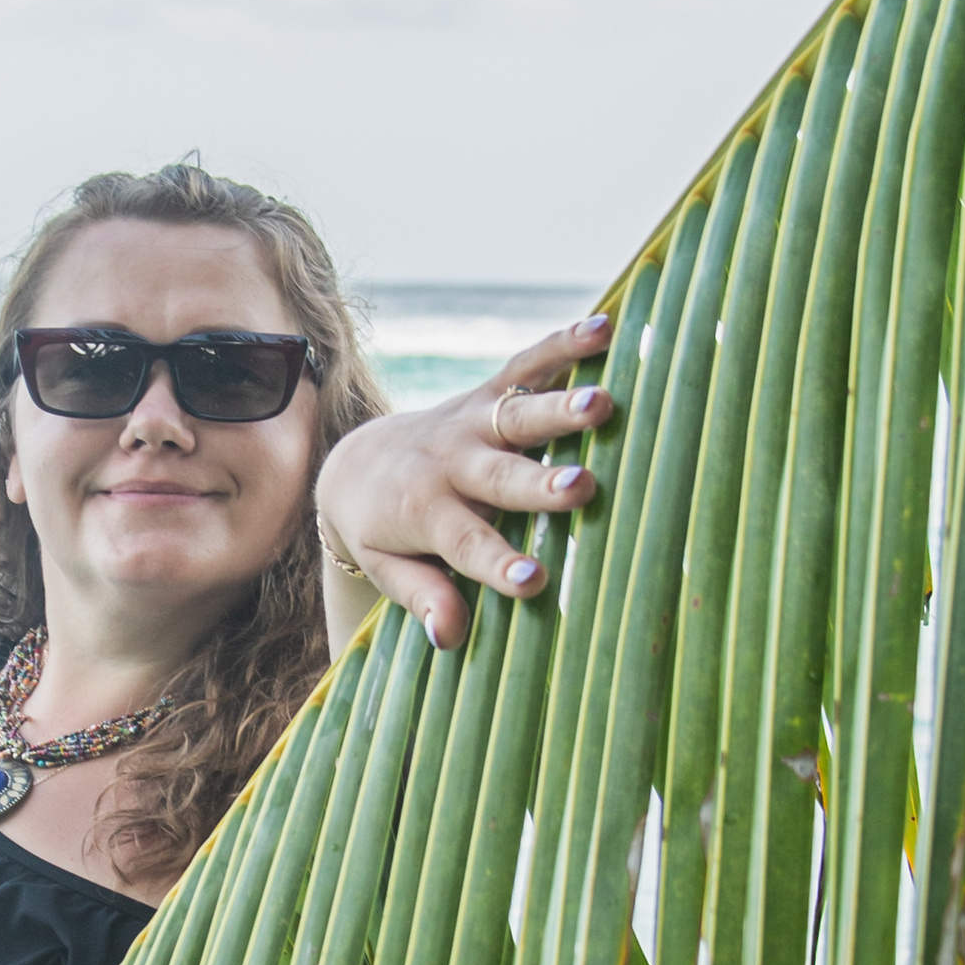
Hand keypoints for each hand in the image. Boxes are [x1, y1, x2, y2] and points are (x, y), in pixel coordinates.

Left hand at [315, 313, 616, 649]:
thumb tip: (447, 637)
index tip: (534, 580)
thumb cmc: (382, 531)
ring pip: (517, 414)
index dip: (498, 564)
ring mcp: (471, 422)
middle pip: (499, 476)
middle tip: (580, 487)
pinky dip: (563, 344)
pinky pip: (527, 363)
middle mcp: (451, 463)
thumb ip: (420, 596)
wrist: (357, 463)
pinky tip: (606, 327)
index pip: (466, 546)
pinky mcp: (488, 392)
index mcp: (426, 514)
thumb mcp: (387, 569)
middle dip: (538, 483)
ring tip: (603, 403)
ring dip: (559, 409)